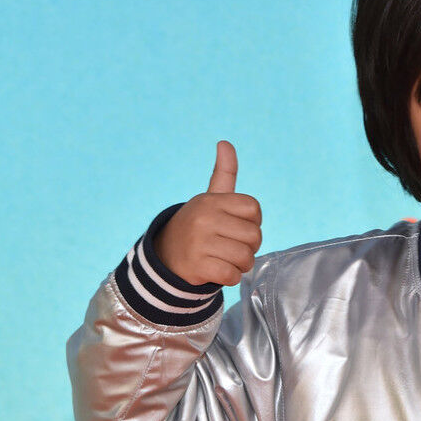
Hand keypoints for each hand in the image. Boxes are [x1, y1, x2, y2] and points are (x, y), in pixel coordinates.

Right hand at [153, 141, 262, 286]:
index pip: (253, 208)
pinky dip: (230, 278)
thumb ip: (224, 172)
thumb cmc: (199, 224)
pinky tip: (218, 271)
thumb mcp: (211, 197)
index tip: (237, 225)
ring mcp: (199, 242)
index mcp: (211, 201)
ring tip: (227, 259)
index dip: (252, 221)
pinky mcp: (197, 266)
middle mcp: (205, 218)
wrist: (166, 256)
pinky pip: (232, 275)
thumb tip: (225, 143)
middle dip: (250, 246)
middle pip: (254, 236)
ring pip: (246, 257)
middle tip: (232, 246)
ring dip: (242, 264)